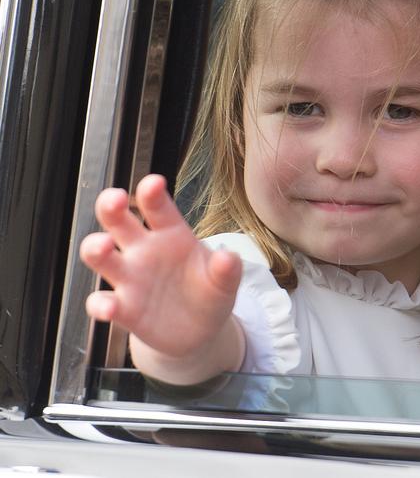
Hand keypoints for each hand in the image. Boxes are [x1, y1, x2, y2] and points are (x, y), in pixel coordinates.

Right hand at [80, 174, 243, 381]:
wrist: (200, 332)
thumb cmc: (210, 292)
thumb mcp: (225, 281)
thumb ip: (227, 269)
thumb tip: (228, 257)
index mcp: (171, 233)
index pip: (158, 207)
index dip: (152, 192)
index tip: (153, 183)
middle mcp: (144, 250)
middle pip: (118, 220)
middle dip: (110, 205)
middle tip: (115, 199)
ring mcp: (130, 278)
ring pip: (100, 255)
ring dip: (95, 247)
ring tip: (104, 246)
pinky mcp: (123, 309)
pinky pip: (100, 302)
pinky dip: (100, 304)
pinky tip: (108, 308)